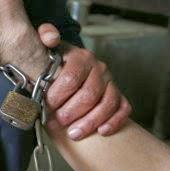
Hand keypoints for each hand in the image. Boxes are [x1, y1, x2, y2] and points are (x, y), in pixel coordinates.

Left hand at [39, 22, 131, 139]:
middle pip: (89, 94)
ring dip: (90, 122)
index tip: (46, 104)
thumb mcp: (49, 48)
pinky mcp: (119, 96)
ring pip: (107, 104)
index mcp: (82, 57)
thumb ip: (46, 36)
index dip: (58, 94)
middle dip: (72, 111)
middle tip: (57, 121)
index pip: (72, 77)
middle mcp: (99, 69)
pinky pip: (123, 109)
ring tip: (73, 134)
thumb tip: (50, 37)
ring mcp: (111, 83)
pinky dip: (114, 122)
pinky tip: (101, 132)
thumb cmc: (57, 64)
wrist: (70, 69)